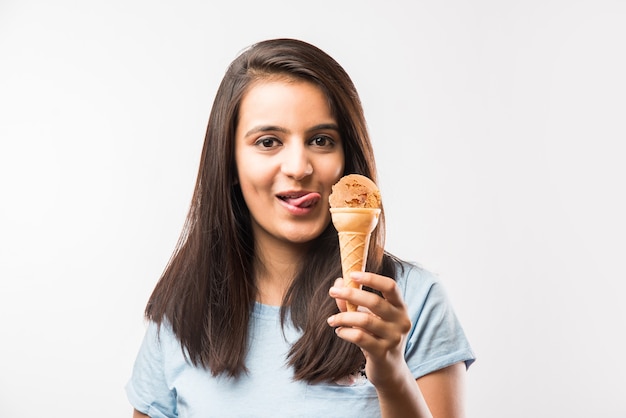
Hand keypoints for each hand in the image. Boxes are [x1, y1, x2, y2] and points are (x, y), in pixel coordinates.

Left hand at [327, 272, 412, 388]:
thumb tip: (338, 283)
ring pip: (364, 320)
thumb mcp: (369, 317)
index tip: (352, 274)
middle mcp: (401, 321)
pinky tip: (339, 331)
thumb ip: (354, 302)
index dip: (371, 278)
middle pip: (375, 301)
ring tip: (332, 319)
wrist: (389, 370)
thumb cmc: (377, 337)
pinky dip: (345, 332)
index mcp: (400, 307)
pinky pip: (359, 337)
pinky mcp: (383, 352)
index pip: (390, 286)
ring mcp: (394, 338)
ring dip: (343, 316)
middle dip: (350, 294)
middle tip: (332, 291)